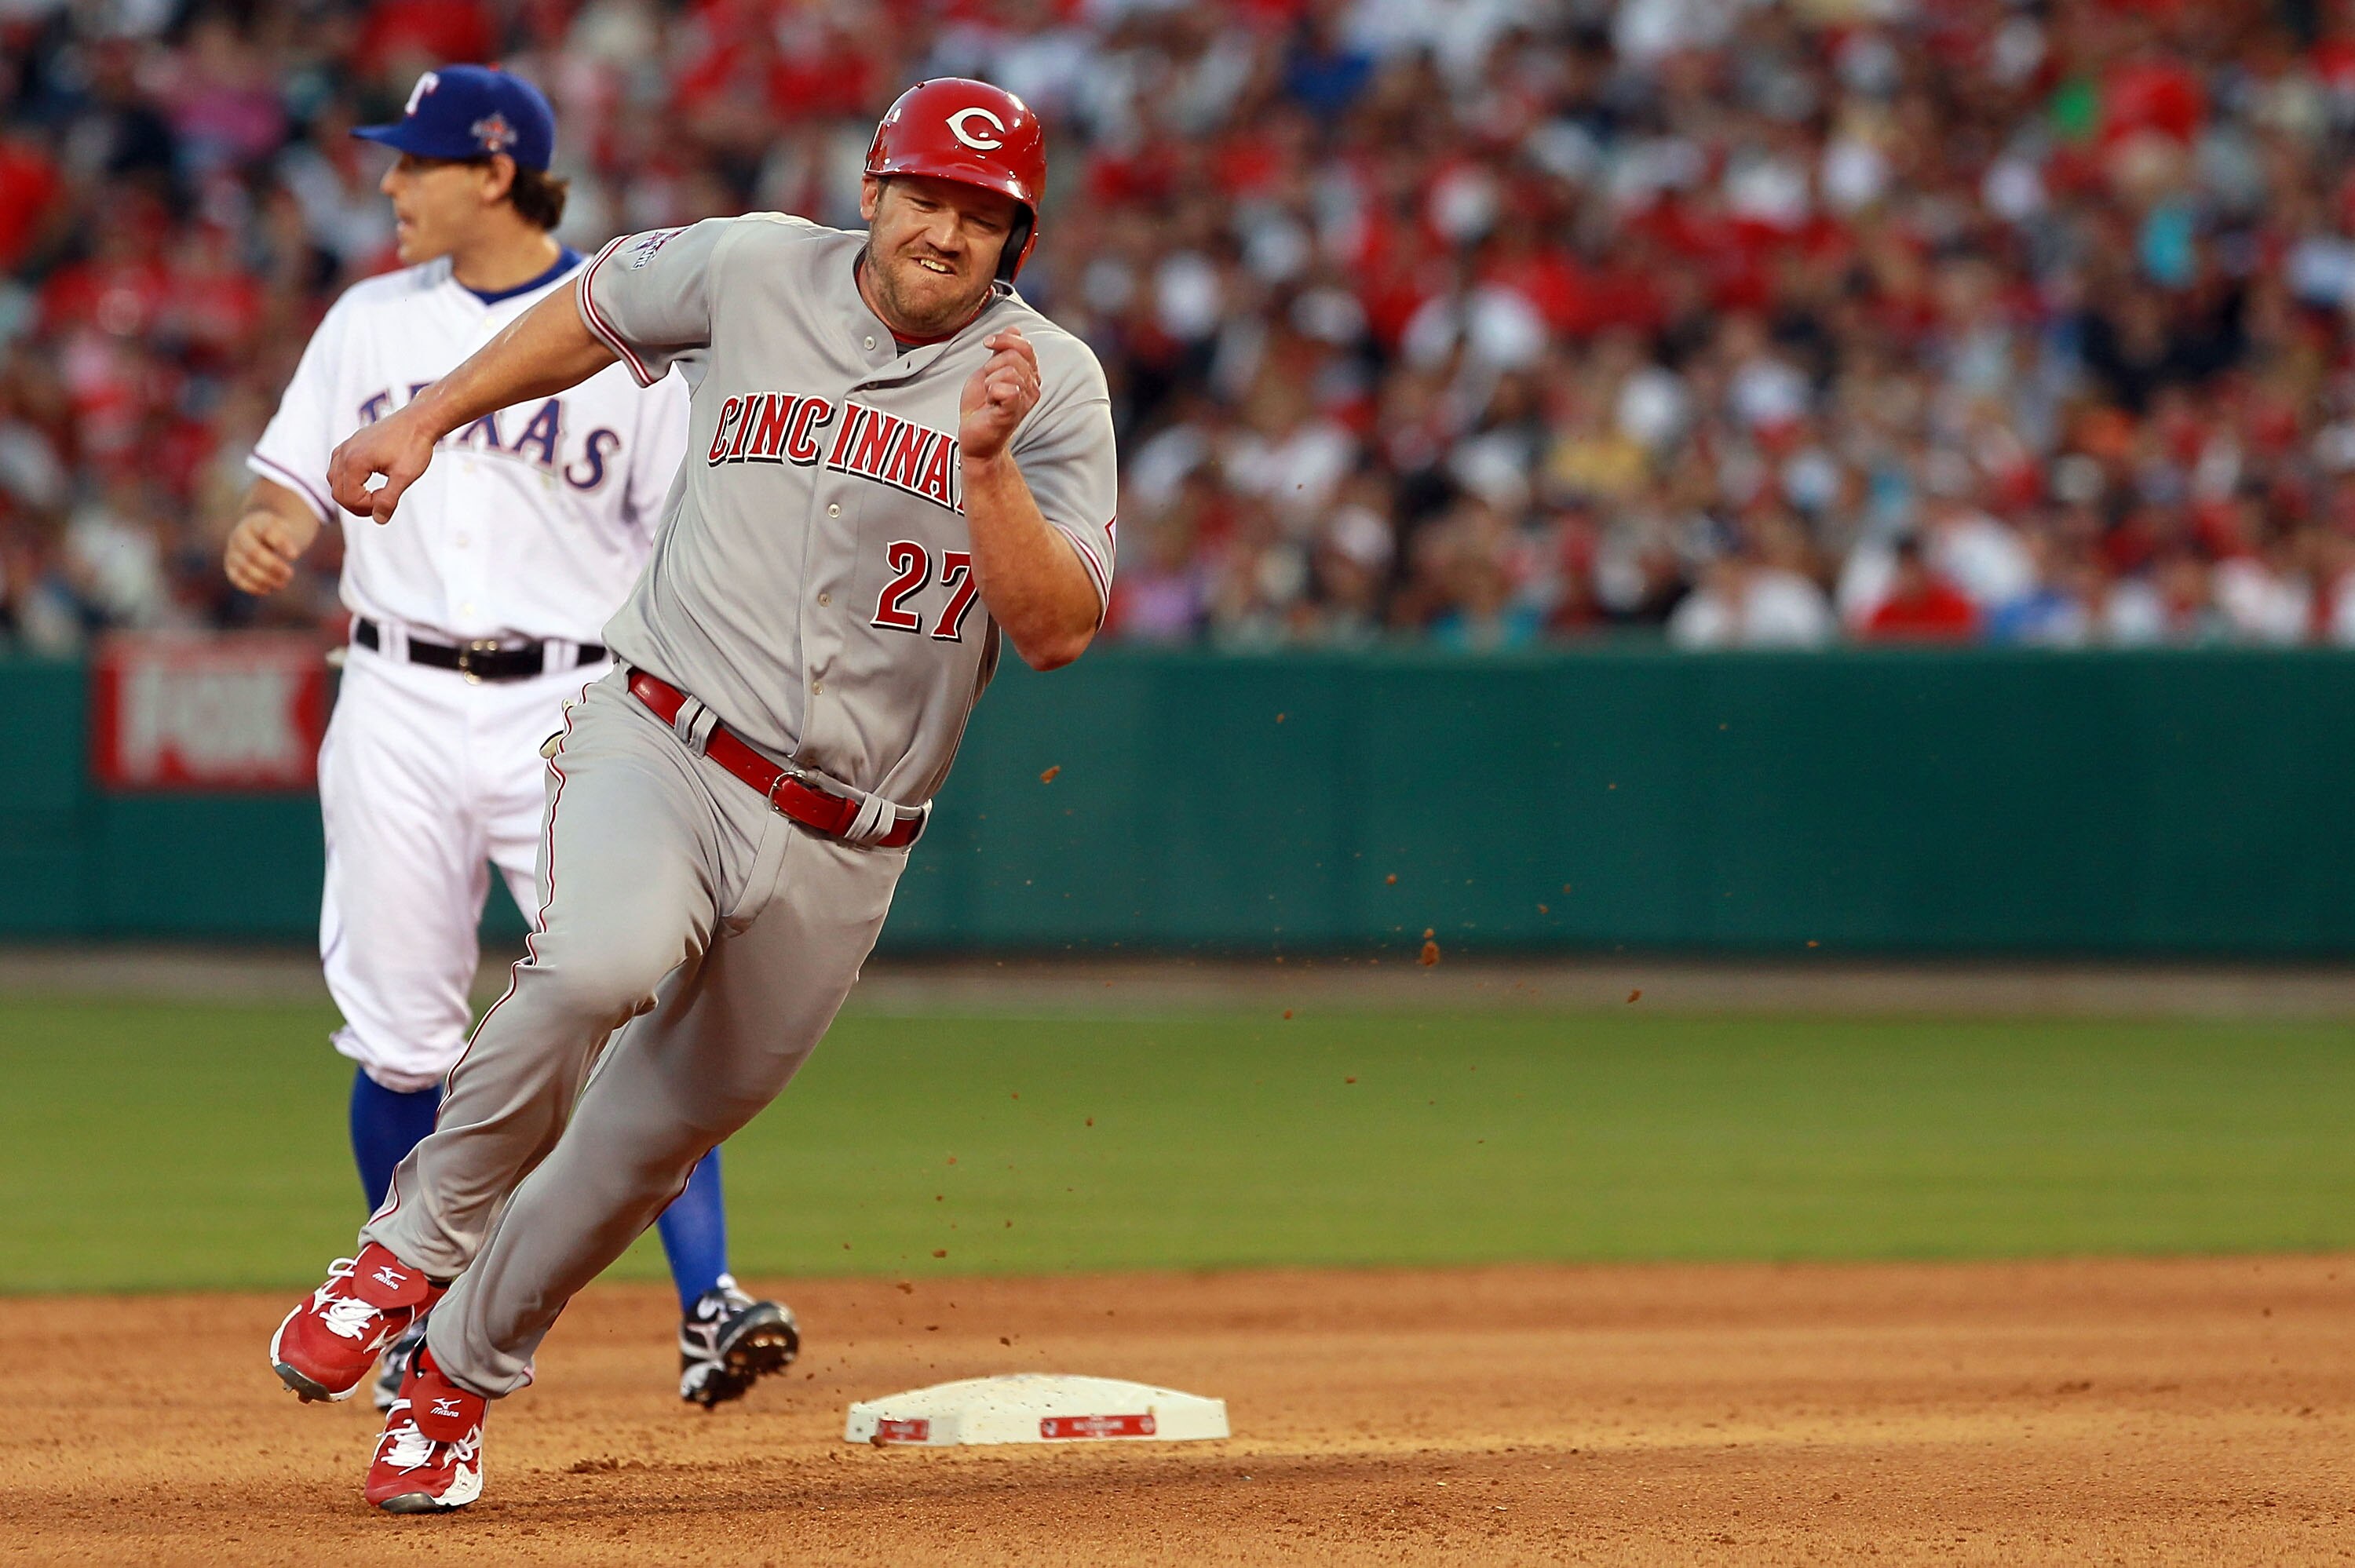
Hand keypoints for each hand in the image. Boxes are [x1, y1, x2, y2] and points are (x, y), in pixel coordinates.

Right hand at [223, 507, 318, 595]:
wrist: (261, 535)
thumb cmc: (277, 533)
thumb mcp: (285, 529)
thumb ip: (287, 538)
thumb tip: (292, 554)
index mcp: (254, 524)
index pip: (267, 532)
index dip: (282, 544)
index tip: (296, 555)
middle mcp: (239, 537)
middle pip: (254, 553)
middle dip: (274, 566)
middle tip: (290, 574)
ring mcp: (232, 552)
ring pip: (245, 568)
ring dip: (266, 579)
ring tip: (282, 583)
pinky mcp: (230, 567)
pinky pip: (237, 579)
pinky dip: (253, 587)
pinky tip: (268, 589)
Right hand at [329, 406, 439, 524]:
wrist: (419, 420)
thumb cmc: (414, 445)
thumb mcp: (404, 476)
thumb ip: (389, 500)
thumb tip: (378, 519)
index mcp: (354, 462)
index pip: (348, 498)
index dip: (367, 508)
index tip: (388, 503)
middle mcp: (344, 453)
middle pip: (337, 492)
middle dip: (356, 505)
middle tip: (381, 506)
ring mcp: (346, 446)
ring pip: (334, 480)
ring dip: (350, 493)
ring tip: (375, 497)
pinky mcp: (351, 443)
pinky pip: (337, 466)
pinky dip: (348, 479)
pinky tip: (366, 482)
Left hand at [959, 329, 1040, 465]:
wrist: (974, 434)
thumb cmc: (982, 405)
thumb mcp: (990, 370)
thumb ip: (1002, 351)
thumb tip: (1015, 328)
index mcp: (1029, 375)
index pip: (1025, 346)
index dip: (1004, 340)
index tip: (986, 343)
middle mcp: (1032, 387)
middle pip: (1014, 356)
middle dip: (992, 364)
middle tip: (987, 383)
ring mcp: (1024, 400)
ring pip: (1009, 371)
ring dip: (990, 380)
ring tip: (989, 395)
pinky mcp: (1013, 412)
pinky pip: (1007, 389)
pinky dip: (993, 391)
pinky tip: (991, 402)